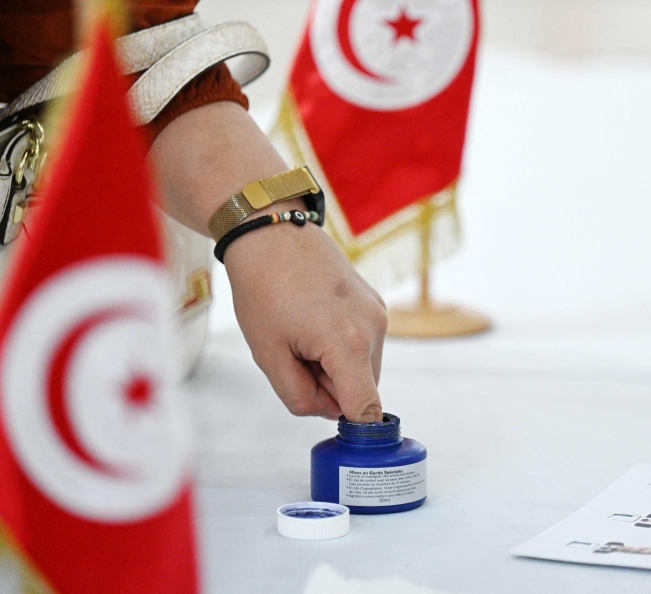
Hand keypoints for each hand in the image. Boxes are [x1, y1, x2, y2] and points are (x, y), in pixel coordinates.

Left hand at [149, 101, 384, 421]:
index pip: (366, 408)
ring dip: (335, 364)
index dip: (348, 425)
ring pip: (363, 365)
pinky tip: (313, 318)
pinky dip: (341, 343)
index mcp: (349, 345)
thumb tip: (328, 410)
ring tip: (301, 332)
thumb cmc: (264, 290)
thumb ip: (299, 397)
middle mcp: (374, 329)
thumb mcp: (268, 355)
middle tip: (293, 356)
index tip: (328, 418)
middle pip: (362, 388)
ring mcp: (378, 312)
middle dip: (331, 386)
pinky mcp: (375, 301)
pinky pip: (364, 341)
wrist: (272, 232)